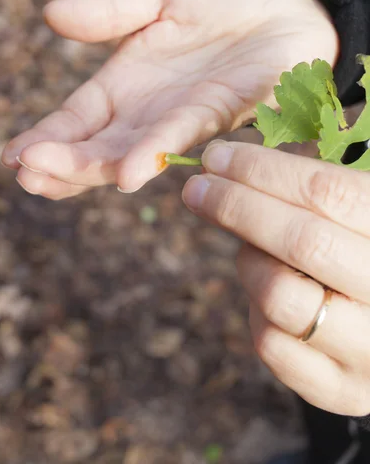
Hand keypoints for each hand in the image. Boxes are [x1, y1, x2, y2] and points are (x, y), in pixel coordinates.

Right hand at [2, 0, 337, 197]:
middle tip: (28, 175)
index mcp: (124, 84)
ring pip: (128, 153)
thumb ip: (110, 10)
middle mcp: (146, 111)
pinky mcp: (218, 117)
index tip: (13, 157)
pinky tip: (127, 173)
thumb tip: (50, 15)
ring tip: (54, 178)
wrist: (286, 2)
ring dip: (92, 168)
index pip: (75, 119)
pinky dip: (152, 154)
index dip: (46, 138)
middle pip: (95, 146)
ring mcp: (180, 118)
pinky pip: (180, 138)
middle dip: (61, 163)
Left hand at [182, 140, 369, 415]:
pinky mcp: (341, 392)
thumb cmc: (363, 253)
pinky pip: (272, 345)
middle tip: (196, 187)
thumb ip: (317, 192)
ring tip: (250, 245)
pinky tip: (268, 289)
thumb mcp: (357, 215)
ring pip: (278, 296)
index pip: (326, 192)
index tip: (215, 157)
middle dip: (235, 205)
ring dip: (248, 260)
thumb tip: (231, 164)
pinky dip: (256, 309)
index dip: (261, 169)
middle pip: (301, 241)